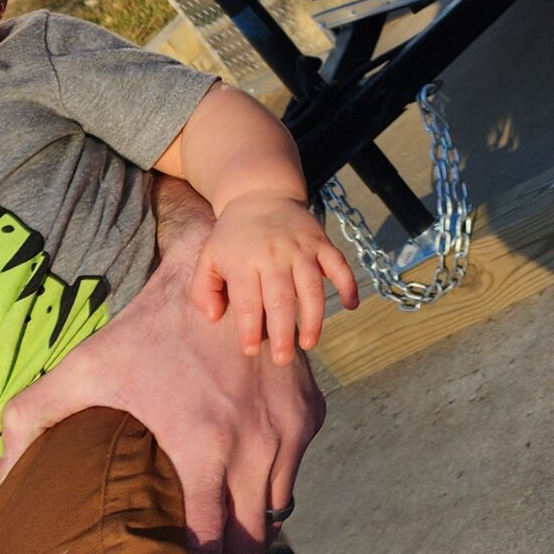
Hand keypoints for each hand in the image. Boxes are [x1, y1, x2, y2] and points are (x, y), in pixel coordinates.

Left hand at [0, 179, 325, 553]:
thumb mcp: (83, 366)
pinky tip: (242, 481)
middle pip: (252, 547)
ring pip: (277, 512)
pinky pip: (295, 471)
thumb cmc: (149, 325)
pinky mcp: (310, 414)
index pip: (210, 546)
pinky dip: (273, 485)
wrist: (227, 268)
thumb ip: (30, 422)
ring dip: (251, 529)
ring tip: (218, 536)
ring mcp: (290, 429)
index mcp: (203, 446)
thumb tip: (5, 484)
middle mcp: (257, 444)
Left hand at [198, 193, 361, 361]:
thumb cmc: (233, 235)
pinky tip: (350, 306)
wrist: (261, 194)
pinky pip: (339, 265)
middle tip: (282, 359)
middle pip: (280, 300)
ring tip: (309, 343)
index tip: (251, 350)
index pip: (247, 302)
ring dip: (313, 318)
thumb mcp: (208, 257)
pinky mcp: (322, 242)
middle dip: (282, 333)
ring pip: (311, 288)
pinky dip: (348, 284)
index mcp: (244, 262)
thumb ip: (203, 289)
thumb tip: (215, 317)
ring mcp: (301, 249)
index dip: (249, 329)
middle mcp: (274, 256)